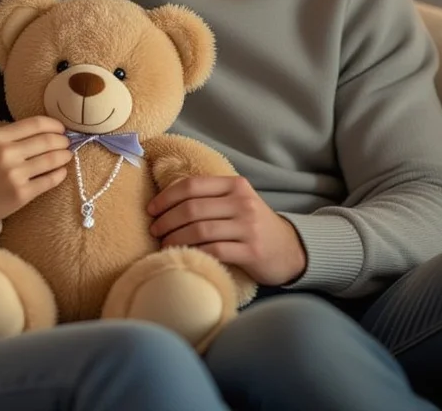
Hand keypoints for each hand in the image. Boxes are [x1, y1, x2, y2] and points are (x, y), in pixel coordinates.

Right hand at [0, 116, 72, 222]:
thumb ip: (14, 136)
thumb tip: (49, 130)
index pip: (36, 124)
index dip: (54, 125)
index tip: (61, 128)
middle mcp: (6, 154)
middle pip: (47, 141)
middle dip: (62, 140)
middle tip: (66, 142)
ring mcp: (14, 175)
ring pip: (52, 160)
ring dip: (65, 156)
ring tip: (67, 155)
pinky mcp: (21, 194)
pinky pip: (49, 181)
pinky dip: (60, 174)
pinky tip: (61, 172)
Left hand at [147, 176, 306, 286]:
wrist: (290, 250)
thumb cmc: (252, 226)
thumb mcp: (236, 202)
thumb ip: (209, 197)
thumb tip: (164, 201)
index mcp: (235, 185)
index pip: (191, 185)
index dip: (166, 198)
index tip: (151, 210)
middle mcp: (242, 202)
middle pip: (192, 208)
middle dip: (166, 220)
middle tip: (154, 231)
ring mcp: (249, 226)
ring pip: (200, 229)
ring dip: (175, 238)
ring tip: (164, 244)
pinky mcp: (252, 251)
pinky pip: (213, 250)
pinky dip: (193, 252)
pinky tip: (184, 255)